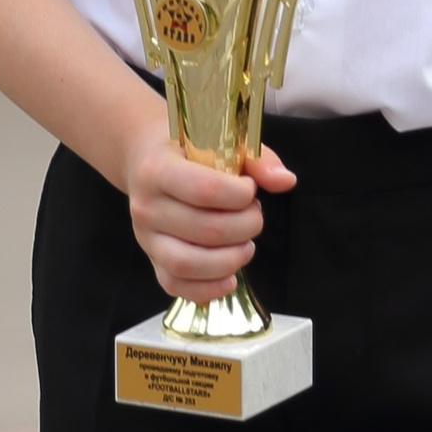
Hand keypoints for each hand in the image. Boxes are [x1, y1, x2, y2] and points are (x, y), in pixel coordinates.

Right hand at [123, 101, 295, 302]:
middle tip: (254, 216)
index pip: (204, 190)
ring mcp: (146, 238)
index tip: (250, 189)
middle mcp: (146, 206)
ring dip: (230, 260)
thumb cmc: (190, 152)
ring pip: (188, 264)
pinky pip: (176, 286)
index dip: (240, 195)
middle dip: (245, 227)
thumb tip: (286, 181)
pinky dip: (208, 289)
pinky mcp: (153, 262)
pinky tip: (230, 277)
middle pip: (205, 230)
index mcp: (157, 169)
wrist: (147, 163)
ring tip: (246, 245)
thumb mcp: (221, 143)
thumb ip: (257, 160)